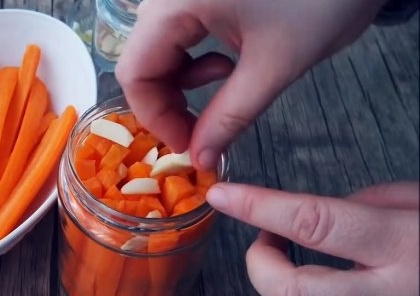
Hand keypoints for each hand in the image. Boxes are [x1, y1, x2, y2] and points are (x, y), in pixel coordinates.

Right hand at [116, 0, 388, 169]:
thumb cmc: (321, 4)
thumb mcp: (272, 67)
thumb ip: (229, 117)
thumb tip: (199, 160)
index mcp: (176, 3)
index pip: (135, 71)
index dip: (155, 117)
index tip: (188, 146)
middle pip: (142, 60)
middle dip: (167, 102)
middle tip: (201, 131)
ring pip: (158, 49)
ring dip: (182, 81)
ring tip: (225, 84)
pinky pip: (178, 34)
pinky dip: (194, 59)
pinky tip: (226, 63)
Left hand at [205, 182, 418, 295]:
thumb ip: (371, 206)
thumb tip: (318, 217)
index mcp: (406, 245)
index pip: (314, 222)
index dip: (260, 207)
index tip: (223, 194)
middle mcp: (392, 293)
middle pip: (293, 290)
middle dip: (258, 263)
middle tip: (264, 240)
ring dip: (281, 284)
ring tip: (289, 258)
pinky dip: (311, 295)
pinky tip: (322, 279)